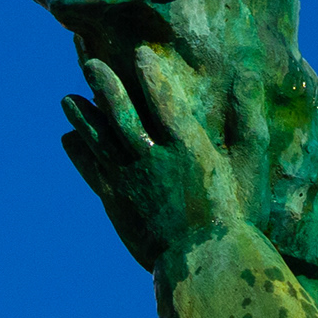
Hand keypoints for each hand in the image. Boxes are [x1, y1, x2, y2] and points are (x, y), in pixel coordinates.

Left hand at [59, 43, 252, 274]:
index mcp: (188, 146)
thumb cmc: (236, 217)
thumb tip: (248, 77)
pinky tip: (69, 138)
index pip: (164, 98)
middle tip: (89, 63)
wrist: (202, 264)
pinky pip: (92, 170)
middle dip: (105, 85)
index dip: (150, 73)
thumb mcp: (251, 167)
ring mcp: (130, 181)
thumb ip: (249, 121)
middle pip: (122, 112)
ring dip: (82, 115)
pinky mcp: (116, 202)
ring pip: (99, 139)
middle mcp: (153, 158)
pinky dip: (79, 152)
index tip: (138, 52)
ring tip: (66, 98)